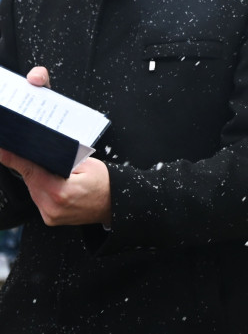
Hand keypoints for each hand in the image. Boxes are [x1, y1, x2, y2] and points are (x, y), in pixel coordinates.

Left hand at [0, 65, 111, 225]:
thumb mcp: (88, 164)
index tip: (3, 150)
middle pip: (30, 180)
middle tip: (33, 154)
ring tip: (53, 172)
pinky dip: (42, 189)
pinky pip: (38, 199)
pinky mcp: (50, 219)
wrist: (115, 205)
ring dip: (37, 178)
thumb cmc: (106, 184)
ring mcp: (50, 215)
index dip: (14, 159)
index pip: (31, 170)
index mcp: (61, 191)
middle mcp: (52, 207)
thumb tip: (43, 152)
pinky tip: (54, 184)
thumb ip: (63, 159)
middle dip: (30, 166)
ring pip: (32, 190)